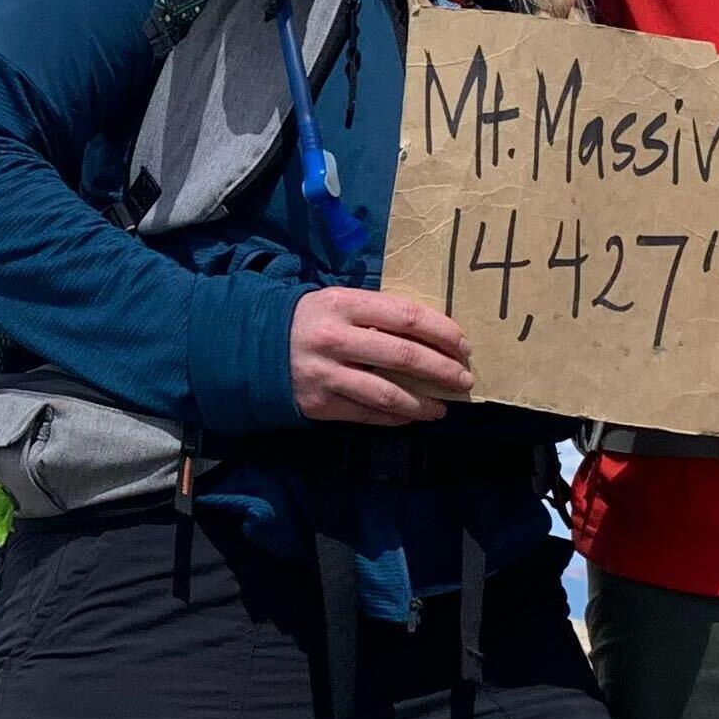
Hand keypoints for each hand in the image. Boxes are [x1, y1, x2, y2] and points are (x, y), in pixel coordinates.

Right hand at [288, 286, 477, 424]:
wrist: (254, 347)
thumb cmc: (310, 320)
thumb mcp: (339, 302)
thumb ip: (377, 313)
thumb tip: (430, 332)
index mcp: (345, 304)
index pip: (406, 316)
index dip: (441, 332)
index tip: (462, 345)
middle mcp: (336, 338)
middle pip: (403, 356)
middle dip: (442, 369)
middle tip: (464, 379)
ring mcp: (327, 373)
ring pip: (388, 392)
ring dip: (423, 402)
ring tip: (443, 407)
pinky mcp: (320, 403)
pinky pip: (367, 413)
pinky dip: (395, 417)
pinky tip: (413, 416)